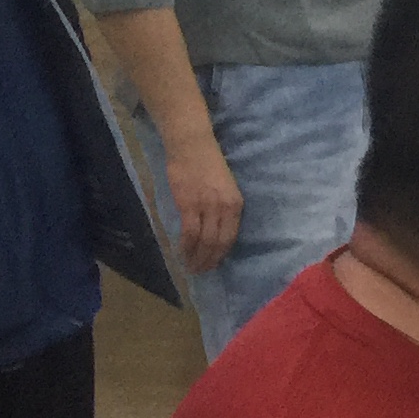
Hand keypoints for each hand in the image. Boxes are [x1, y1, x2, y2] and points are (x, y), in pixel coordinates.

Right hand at [163, 134, 240, 273]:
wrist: (192, 146)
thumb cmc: (207, 164)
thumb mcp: (225, 188)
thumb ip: (223, 208)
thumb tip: (215, 230)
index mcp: (236, 205)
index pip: (231, 237)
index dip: (222, 254)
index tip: (215, 263)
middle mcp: (225, 208)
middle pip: (219, 243)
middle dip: (210, 260)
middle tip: (201, 271)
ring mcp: (207, 207)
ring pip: (204, 241)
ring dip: (197, 257)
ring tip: (191, 267)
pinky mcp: (188, 204)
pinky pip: (189, 232)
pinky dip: (186, 245)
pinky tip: (182, 253)